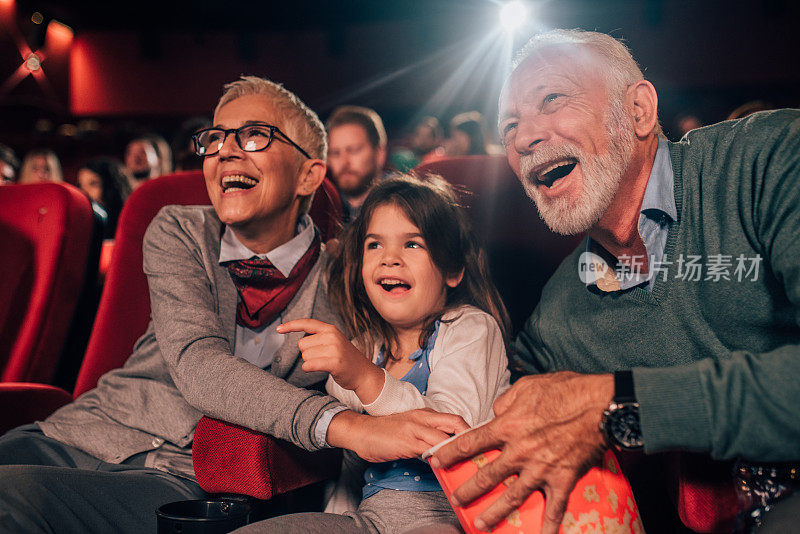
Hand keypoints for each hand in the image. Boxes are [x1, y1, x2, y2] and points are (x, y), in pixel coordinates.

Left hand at [278, 318, 384, 401]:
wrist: (364, 374)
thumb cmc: (346, 359)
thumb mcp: (335, 341)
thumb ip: (319, 338)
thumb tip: (300, 342)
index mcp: (331, 329)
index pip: (307, 323)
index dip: (291, 325)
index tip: (278, 329)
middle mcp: (332, 336)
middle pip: (302, 345)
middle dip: (308, 353)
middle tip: (323, 357)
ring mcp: (334, 349)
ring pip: (305, 356)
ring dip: (311, 362)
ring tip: (326, 364)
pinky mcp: (334, 362)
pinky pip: (309, 365)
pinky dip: (310, 369)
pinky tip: (320, 369)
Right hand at [327, 409, 469, 462]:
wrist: (361, 432)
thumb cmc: (385, 431)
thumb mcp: (410, 426)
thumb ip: (428, 434)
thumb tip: (445, 449)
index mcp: (425, 413)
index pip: (454, 419)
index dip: (468, 431)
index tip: (476, 444)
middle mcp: (422, 417)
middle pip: (455, 423)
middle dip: (468, 439)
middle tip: (475, 453)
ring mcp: (415, 429)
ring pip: (444, 439)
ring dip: (454, 452)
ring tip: (461, 463)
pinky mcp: (407, 442)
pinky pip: (428, 451)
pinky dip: (437, 459)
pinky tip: (441, 466)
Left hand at [429, 371, 613, 533]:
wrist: (599, 404)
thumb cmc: (565, 390)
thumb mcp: (527, 386)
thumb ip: (505, 401)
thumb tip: (495, 411)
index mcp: (508, 425)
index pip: (470, 442)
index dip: (449, 453)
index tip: (436, 460)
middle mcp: (519, 451)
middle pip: (487, 476)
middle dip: (467, 490)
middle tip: (455, 499)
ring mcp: (541, 468)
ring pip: (512, 497)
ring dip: (494, 513)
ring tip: (481, 524)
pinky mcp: (563, 479)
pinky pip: (554, 507)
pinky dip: (547, 525)